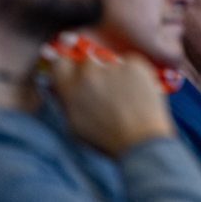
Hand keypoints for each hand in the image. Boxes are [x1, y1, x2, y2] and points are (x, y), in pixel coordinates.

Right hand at [51, 55, 174, 156]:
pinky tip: (138, 92)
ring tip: (126, 96)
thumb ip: (67, 101)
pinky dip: (134, 74)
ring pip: (111, 63)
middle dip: (94, 73)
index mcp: (71, 90)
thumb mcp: (75, 125)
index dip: (68, 68)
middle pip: (87, 61)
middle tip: (106, 90)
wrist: (141, 140)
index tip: (75, 74)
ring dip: (115, 74)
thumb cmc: (107, 138)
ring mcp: (113, 67)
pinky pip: (131, 63)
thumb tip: (60, 86)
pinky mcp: (134, 64)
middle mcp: (89, 74)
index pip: (60, 63)